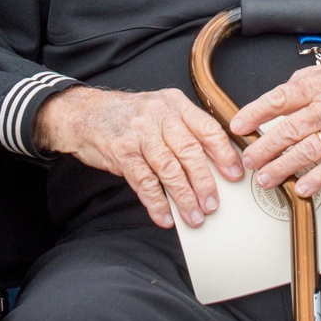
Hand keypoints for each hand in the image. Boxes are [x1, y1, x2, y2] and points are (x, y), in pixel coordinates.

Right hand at [34, 85, 243, 229]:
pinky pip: (144, 182)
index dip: (224, 154)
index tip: (235, 175)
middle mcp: (159, 115)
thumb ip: (184, 130)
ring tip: (194, 216)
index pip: (207, 128)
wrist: (85, 114)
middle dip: (205, 182)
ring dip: (184, 197)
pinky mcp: (122, 151)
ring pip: (169, 169)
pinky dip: (157, 202)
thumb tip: (215, 164)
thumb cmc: (129, 117)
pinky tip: (165, 216)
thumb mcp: (160, 110)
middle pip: (190, 152)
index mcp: (175, 104)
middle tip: (213, 204)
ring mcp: (139, 133)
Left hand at [230, 51, 320, 199]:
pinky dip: (318, 178)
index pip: (279, 98)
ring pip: (307, 150)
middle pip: (288, 129)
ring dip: (283, 167)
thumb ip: (307, 81)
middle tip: (246, 160)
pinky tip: (303, 188)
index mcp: (320, 84)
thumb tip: (282, 95)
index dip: (255, 113)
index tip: (237, 125)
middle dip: (263, 147)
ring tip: (265, 179)